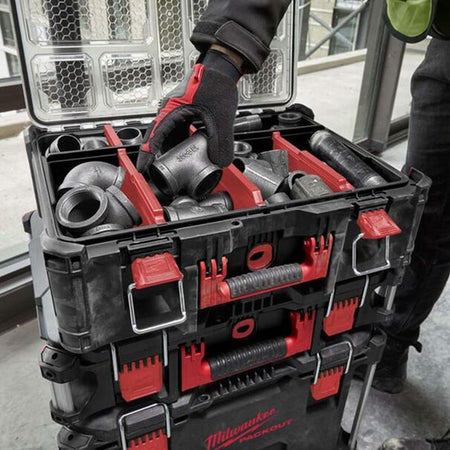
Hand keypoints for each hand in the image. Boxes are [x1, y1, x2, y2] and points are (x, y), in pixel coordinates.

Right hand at [137, 48, 242, 171]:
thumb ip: (221, 142)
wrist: (222, 68)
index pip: (154, 136)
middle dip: (156, 157)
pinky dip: (179, 145)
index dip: (147, 154)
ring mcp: (176, 113)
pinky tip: (185, 155)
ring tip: (170, 169)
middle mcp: (170, 111)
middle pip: (158, 139)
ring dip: (169, 152)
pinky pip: (178, 133)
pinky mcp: (184, 114)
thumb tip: (220, 162)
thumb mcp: (220, 117)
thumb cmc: (216, 82)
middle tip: (157, 175)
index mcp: (172, 110)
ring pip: (168, 137)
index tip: (142, 168)